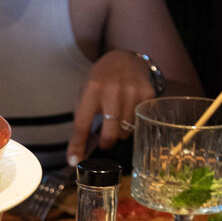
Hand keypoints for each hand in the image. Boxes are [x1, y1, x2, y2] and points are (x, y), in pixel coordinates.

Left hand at [67, 49, 154, 164]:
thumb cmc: (101, 81)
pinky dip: (134, 124)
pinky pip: (140, 123)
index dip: (77, 146)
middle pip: (110, 133)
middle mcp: (113, 90)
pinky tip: (130, 111)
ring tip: (118, 119)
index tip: (74, 161)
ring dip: (121, 132)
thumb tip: (77, 153)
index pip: (82, 124)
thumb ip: (82, 119)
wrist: (124, 59)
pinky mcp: (147, 94)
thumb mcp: (85, 94)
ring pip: (127, 131)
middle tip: (105, 139)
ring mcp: (133, 92)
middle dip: (107, 142)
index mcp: (92, 89)